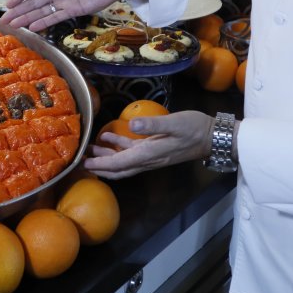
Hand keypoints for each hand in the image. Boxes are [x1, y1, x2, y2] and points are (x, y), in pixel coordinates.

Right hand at [2, 0, 122, 31]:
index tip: (8, 3)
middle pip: (34, 2)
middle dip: (19, 11)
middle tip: (4, 20)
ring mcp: (65, 1)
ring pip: (42, 11)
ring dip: (28, 19)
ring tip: (14, 26)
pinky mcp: (75, 10)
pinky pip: (57, 17)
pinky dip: (45, 22)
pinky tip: (33, 27)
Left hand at [85, 111, 212, 179]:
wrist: (212, 136)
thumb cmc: (195, 129)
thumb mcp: (175, 123)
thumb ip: (153, 125)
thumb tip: (132, 125)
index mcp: (149, 154)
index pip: (119, 164)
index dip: (100, 165)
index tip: (83, 164)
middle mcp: (147, 159)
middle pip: (118, 169)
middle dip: (98, 167)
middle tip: (80, 162)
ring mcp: (151, 155)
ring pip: (123, 161)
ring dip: (105, 158)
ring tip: (88, 150)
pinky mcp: (154, 148)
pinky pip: (131, 152)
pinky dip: (117, 147)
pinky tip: (107, 138)